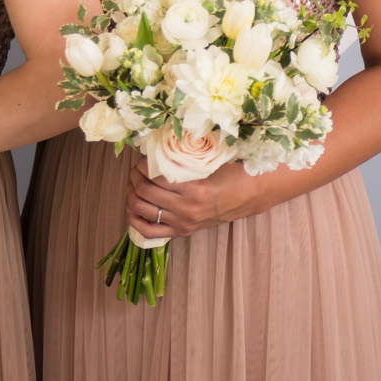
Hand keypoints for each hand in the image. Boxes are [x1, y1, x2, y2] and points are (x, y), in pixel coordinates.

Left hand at [123, 156, 271, 240]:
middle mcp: (187, 209)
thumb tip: (154, 149)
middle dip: (134, 176)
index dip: (142, 165)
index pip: (154, 177)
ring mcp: (183, 223)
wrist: (249, 196)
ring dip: (131, 193)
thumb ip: (182, 159)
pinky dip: (135, 219)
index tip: (143, 158)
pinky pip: (149, 231)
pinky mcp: (182, 232)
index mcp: (194, 190)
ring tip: (134, 183)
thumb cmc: (230, 174)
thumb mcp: (207, 163)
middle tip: (137, 168)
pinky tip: (133, 207)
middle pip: (144, 192)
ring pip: (142, 209)